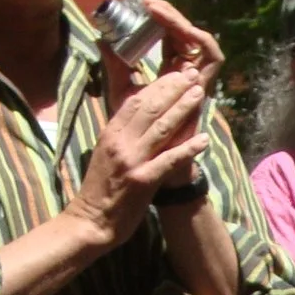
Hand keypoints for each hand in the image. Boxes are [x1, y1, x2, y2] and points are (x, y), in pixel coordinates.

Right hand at [67, 68, 213, 247]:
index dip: (156, 85)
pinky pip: (169, 160)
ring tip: (200, 94)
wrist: (91, 220)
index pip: (135, 101)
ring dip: (183, 109)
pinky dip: (188, 149)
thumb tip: (141, 119)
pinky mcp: (143, 181)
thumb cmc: (101, 188)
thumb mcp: (107, 153)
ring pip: (161, 128)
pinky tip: (204, 140)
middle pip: (150, 108)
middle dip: (173, 89)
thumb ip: (123, 135)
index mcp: (110, 133)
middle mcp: (120, 142)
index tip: (174, 74)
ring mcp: (132, 160)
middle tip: (191, 75)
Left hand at [98, 0, 221, 187]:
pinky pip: (211, 58)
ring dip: (181, 22)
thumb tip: (103, 39)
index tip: (140, 5)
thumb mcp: (123, 94)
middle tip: (150, 1)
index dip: (159, 19)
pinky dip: (200, 40)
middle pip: (185, 35)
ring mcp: (198, 82)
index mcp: (169, 74)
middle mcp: (186, 76)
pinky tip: (183, 29)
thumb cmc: (139, 136)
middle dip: (169, 15)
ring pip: (199, 42)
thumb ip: (116, 67)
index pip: (169, 38)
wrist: (155, 167)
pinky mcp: (205, 89)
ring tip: (160, 9)